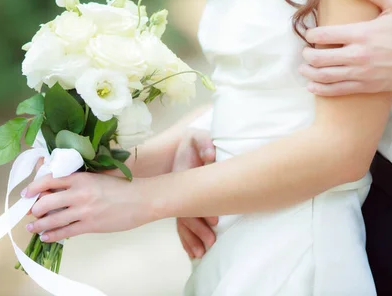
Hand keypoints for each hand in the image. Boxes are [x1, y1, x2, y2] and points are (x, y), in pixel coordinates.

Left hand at [22, 172, 151, 242]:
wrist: (141, 199)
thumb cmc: (121, 186)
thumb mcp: (96, 176)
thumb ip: (77, 180)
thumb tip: (56, 184)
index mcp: (80, 177)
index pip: (49, 180)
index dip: (33, 187)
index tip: (25, 193)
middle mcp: (78, 193)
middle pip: (46, 201)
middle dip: (34, 209)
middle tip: (30, 212)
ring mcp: (84, 210)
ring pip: (52, 220)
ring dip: (39, 225)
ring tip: (32, 227)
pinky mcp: (90, 225)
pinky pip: (65, 232)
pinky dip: (52, 235)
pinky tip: (46, 237)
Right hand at [173, 129, 217, 258]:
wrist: (182, 145)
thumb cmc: (193, 144)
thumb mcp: (196, 138)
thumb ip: (203, 143)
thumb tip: (210, 155)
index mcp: (181, 178)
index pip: (188, 200)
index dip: (199, 212)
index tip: (214, 221)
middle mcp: (177, 191)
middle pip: (185, 215)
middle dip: (197, 231)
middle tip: (211, 243)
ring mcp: (178, 198)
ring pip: (182, 223)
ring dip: (191, 239)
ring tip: (200, 254)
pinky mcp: (181, 204)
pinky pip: (182, 224)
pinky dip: (186, 239)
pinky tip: (192, 252)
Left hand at [300, 0, 391, 95]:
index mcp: (362, 33)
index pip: (325, 34)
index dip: (311, 34)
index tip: (309, 34)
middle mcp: (358, 55)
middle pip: (320, 57)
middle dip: (307, 54)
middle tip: (305, 52)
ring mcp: (361, 73)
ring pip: (325, 76)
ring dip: (309, 73)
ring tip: (304, 68)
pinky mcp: (366, 87)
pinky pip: (338, 90)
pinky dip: (321, 89)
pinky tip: (312, 86)